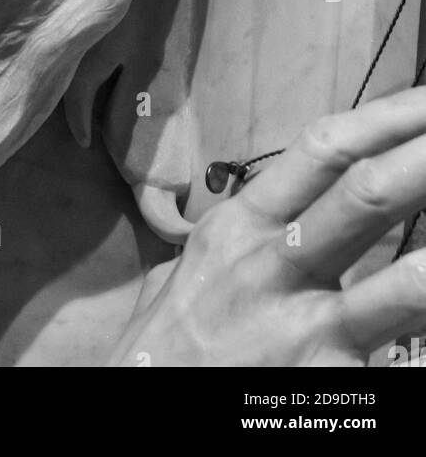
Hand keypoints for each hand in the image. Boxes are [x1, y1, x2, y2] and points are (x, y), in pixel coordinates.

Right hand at [108, 87, 425, 365]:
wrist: (138, 419)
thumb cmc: (166, 348)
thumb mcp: (193, 269)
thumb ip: (248, 230)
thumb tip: (305, 194)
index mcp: (238, 227)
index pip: (321, 151)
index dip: (385, 118)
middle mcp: (272, 269)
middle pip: (368, 194)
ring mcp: (307, 334)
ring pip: (404, 283)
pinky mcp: (332, 392)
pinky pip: (403, 357)